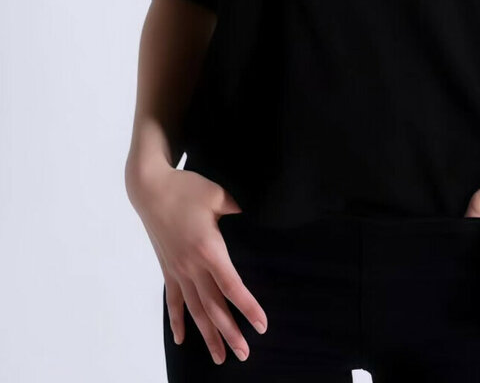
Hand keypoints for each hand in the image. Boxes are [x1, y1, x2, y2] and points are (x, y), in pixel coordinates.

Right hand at [130, 163, 267, 364]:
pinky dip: (177, 321)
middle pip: (214, 307)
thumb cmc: (186, 188)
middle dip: (230, 333)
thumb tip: (254, 217)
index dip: (248, 307)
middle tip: (245, 354)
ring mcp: (178, 270)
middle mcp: (192, 266)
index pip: (231, 286)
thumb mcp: (218, 195)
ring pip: (195, 310)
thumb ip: (238, 209)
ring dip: (208, 335)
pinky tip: (181, 339)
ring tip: (220, 357)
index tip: (261, 325)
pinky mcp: (167, 268)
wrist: (150, 188)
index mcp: (209, 249)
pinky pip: (173, 300)